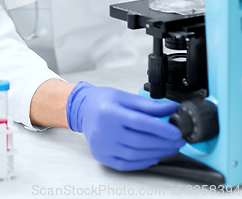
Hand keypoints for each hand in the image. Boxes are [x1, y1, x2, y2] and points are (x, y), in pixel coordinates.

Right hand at [66, 82, 183, 170]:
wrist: (83, 109)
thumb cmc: (103, 101)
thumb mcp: (125, 96)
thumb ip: (149, 105)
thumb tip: (172, 108)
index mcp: (109, 111)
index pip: (139, 122)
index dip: (161, 128)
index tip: (176, 131)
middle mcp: (103, 130)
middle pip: (139, 140)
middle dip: (163, 142)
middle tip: (178, 140)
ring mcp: (101, 145)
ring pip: (135, 154)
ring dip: (157, 152)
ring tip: (169, 147)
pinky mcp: (102, 156)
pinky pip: (126, 164)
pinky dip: (143, 162)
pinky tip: (154, 156)